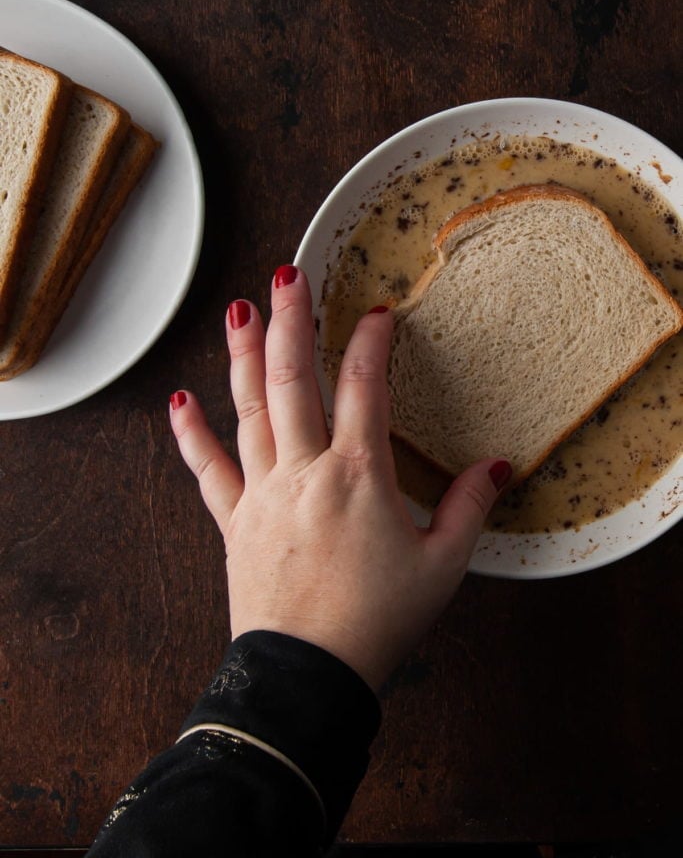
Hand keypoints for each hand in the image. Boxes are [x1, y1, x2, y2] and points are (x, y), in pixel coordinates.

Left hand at [169, 265, 509, 691]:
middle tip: (287, 275)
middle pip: (293, 379)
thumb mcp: (442, 566)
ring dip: (243, 357)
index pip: (365, 387)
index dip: (371, 342)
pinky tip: (179, 402)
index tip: (377, 312)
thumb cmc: (377, 622)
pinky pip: (208, 469)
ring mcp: (262, 492)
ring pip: (248, 409)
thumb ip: (469, 507)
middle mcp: (304, 471)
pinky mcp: (234, 521)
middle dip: (290, 321)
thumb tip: (500, 467)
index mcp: (357, 475)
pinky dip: (191, 435)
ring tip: (239, 312)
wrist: (307, 676)